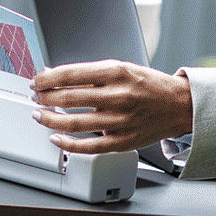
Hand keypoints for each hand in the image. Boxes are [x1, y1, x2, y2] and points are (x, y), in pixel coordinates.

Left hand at [30, 60, 191, 154]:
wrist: (179, 105)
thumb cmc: (149, 86)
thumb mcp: (122, 69)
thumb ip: (90, 74)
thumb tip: (54, 75)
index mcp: (117, 72)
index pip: (70, 74)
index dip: (46, 79)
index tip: (36, 81)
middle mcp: (118, 95)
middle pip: (67, 98)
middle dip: (44, 98)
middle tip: (36, 97)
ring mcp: (120, 120)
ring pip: (73, 123)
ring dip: (49, 120)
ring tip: (40, 115)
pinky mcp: (122, 140)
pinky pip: (88, 146)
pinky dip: (67, 144)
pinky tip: (55, 138)